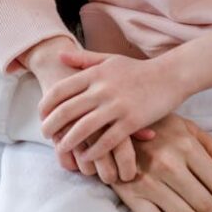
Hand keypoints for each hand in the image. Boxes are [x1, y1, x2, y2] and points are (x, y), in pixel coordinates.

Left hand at [24, 38, 151, 181]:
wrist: (170, 76)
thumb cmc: (137, 69)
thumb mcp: (109, 59)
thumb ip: (83, 59)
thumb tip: (60, 55)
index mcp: (94, 74)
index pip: (60, 90)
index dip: (46, 105)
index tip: (41, 115)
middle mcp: (102, 89)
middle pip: (66, 111)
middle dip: (51, 126)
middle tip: (45, 135)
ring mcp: (117, 106)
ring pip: (83, 128)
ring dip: (68, 142)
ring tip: (61, 149)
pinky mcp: (132, 122)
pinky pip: (107, 141)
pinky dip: (94, 151)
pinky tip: (87, 157)